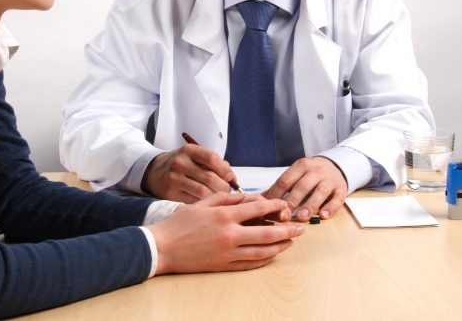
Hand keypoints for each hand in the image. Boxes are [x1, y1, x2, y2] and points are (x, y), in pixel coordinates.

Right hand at [143, 143, 237, 202]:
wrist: (154, 171)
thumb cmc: (182, 164)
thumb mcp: (194, 156)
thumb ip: (214, 163)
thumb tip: (231, 177)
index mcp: (189, 150)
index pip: (212, 158)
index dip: (225, 170)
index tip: (231, 178)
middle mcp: (180, 162)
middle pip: (210, 177)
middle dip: (224, 187)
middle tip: (228, 192)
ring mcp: (174, 177)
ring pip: (203, 191)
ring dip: (216, 197)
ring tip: (220, 198)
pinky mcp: (171, 192)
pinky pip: (193, 200)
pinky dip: (204, 202)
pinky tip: (207, 202)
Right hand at [148, 192, 302, 273]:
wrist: (162, 248)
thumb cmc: (179, 223)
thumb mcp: (202, 203)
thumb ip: (226, 197)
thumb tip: (246, 196)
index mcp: (224, 215)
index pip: (257, 209)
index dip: (274, 207)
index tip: (284, 205)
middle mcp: (229, 234)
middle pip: (267, 233)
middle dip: (286, 230)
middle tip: (299, 228)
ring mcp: (228, 252)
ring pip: (262, 251)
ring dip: (280, 246)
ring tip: (291, 242)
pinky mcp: (224, 266)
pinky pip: (250, 263)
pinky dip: (264, 259)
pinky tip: (272, 254)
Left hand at [263, 156, 347, 220]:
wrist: (336, 165)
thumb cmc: (310, 173)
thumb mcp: (296, 174)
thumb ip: (281, 186)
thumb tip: (260, 200)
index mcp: (301, 166)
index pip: (285, 180)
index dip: (276, 194)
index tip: (268, 208)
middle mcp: (315, 171)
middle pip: (302, 186)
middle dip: (292, 201)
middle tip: (284, 216)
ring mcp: (329, 180)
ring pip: (320, 192)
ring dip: (310, 205)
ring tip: (302, 217)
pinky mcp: (341, 189)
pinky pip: (337, 199)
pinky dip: (331, 208)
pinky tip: (324, 216)